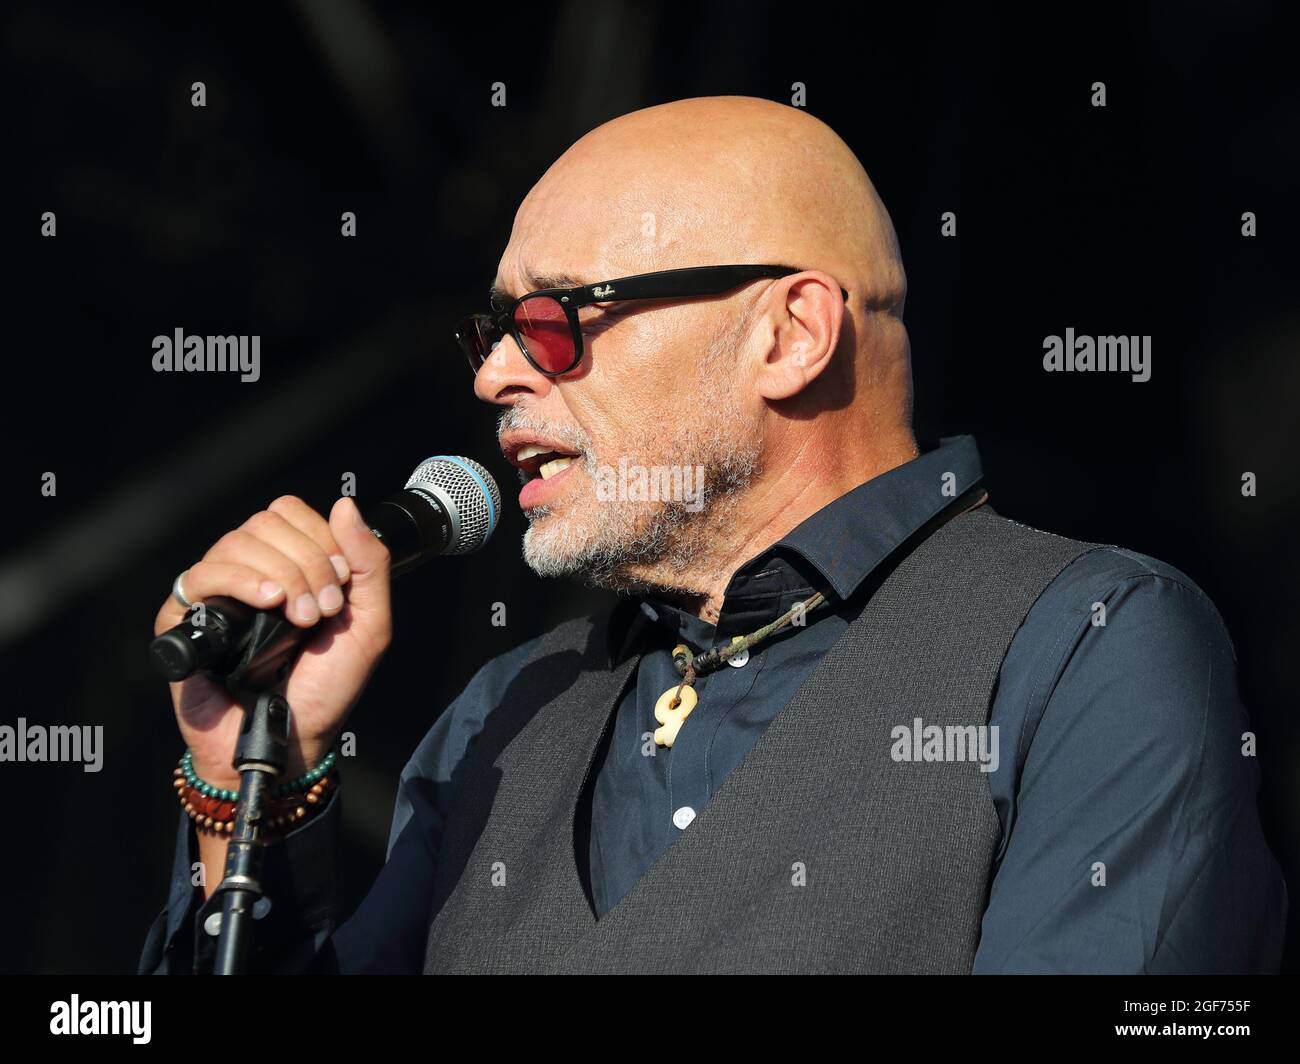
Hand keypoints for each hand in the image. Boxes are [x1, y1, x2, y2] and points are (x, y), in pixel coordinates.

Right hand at [154, 495, 390, 787]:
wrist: (290, 741)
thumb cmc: (326, 690)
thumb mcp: (369, 625)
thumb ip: (369, 563)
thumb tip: (345, 504)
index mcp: (289, 566)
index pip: (291, 513)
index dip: (321, 540)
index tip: (341, 587)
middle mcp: (251, 572)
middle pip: (266, 522)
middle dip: (307, 563)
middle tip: (321, 611)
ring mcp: (217, 593)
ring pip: (238, 542)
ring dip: (282, 576)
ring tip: (299, 619)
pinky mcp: (185, 618)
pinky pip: (201, 574)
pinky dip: (241, 580)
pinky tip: (267, 604)